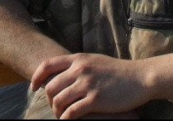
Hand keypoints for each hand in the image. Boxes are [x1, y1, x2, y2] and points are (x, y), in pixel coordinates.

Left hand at [30, 53, 147, 118]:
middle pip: (51, 87)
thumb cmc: (118, 71)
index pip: (48, 64)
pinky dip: (67, 119)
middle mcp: (81, 69)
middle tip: (56, 107)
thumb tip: (60, 74)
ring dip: (57, 112)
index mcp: (80, 58)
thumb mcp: (95, 61)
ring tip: (63, 115)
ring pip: (58, 101)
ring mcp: (88, 84)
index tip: (33, 88)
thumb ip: (79, 65)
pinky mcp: (95, 99)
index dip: (36, 76)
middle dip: (50, 100)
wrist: (139, 77)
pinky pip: (71, 113)